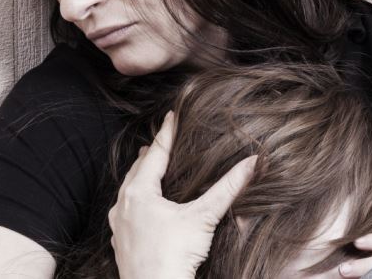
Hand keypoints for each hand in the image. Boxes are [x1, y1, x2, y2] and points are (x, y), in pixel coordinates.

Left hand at [108, 111, 257, 278]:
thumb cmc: (174, 256)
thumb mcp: (203, 218)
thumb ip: (227, 189)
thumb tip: (252, 163)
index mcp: (139, 192)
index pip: (156, 154)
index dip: (167, 133)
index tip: (172, 116)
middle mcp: (124, 205)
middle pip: (137, 171)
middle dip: (150, 155)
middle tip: (160, 141)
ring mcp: (119, 225)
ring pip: (127, 192)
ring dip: (139, 178)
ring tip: (148, 169)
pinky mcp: (120, 242)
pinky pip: (125, 212)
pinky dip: (135, 202)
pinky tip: (142, 207)